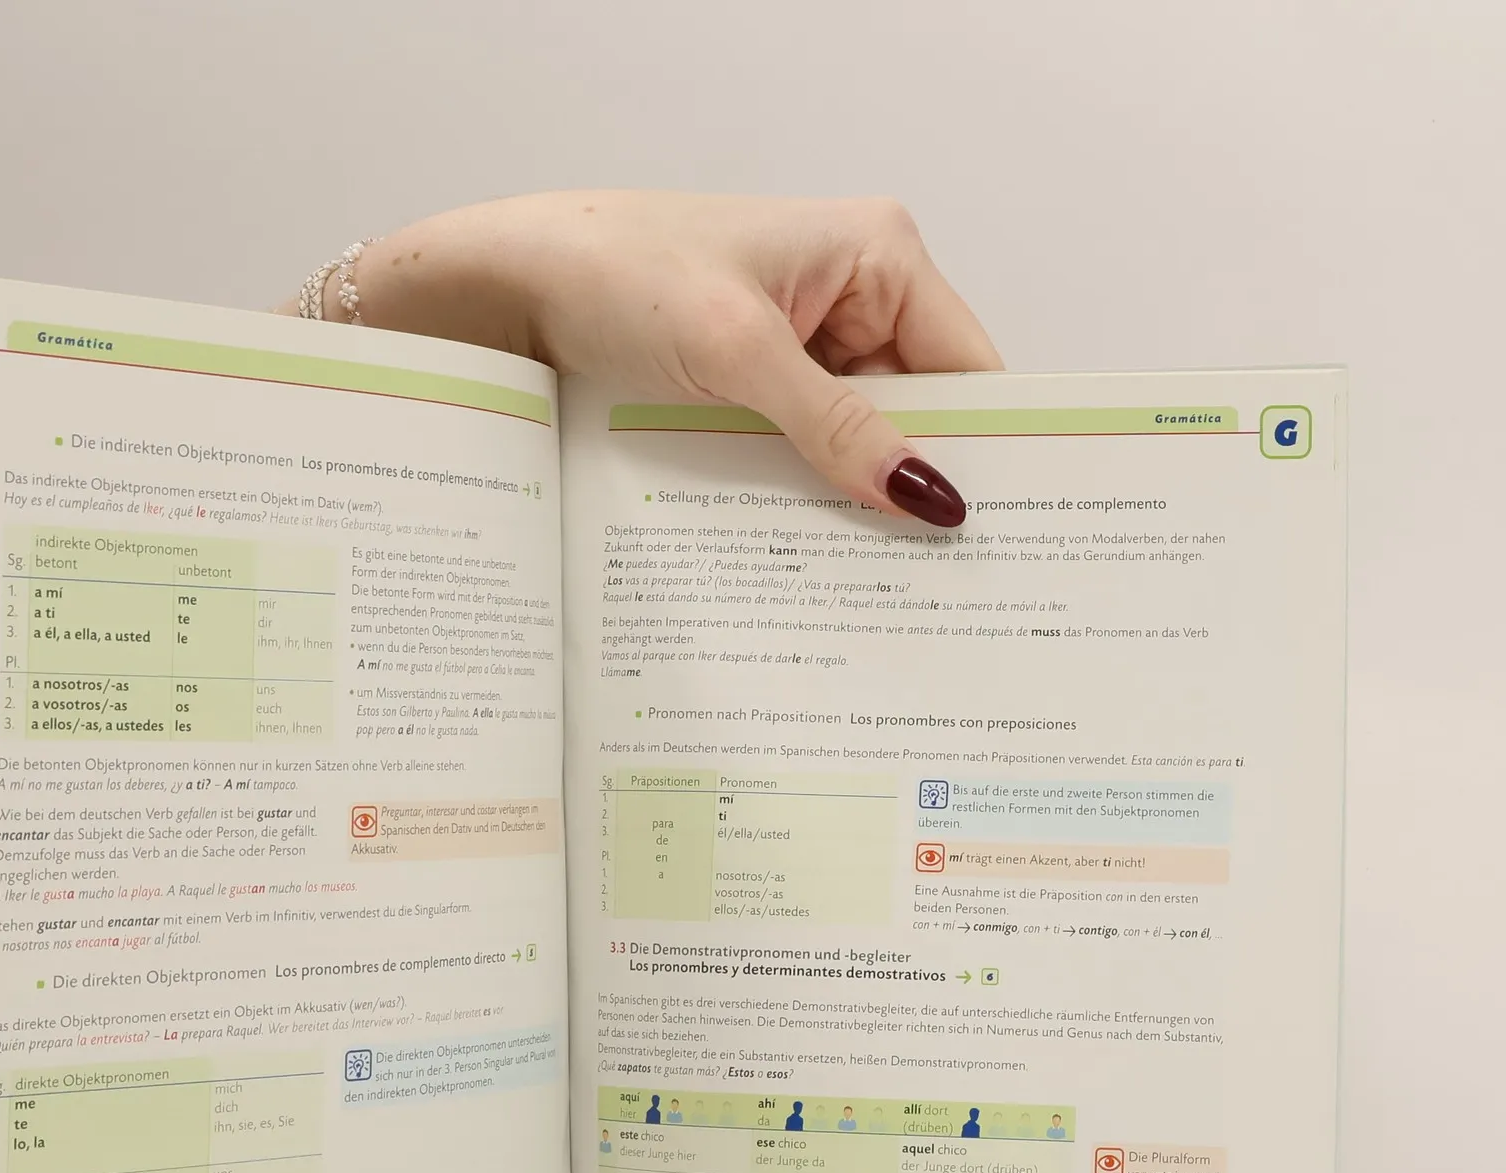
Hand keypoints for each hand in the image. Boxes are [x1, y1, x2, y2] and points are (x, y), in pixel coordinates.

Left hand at [321, 191, 1001, 526]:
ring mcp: (808, 344)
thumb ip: (836, 428)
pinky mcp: (761, 385)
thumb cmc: (616, 275)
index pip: (970, 368)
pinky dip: (807, 495)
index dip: (986, 450)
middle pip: (923, 413)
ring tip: (873, 582)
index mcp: (880, 253)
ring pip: (863, 443)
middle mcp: (857, 294)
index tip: (993, 537)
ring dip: (855, 500)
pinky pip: (809, 451)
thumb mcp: (737, 355)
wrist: (512, 289)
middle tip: (933, 585)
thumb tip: (928, 496)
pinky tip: (811, 550)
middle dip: (915, 485)